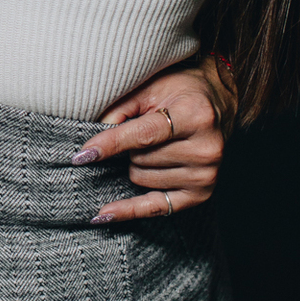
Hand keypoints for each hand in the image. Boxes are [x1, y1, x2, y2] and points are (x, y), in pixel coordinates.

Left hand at [73, 55, 234, 224]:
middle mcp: (206, 149)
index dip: (110, 144)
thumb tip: (92, 144)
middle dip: (128, 148)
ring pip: (141, 180)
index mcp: (195, 116)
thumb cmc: (178, 89)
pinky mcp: (201, 193)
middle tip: (140, 130)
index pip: (143, 136)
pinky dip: (129, 210)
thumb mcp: (149, 87)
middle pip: (140, 160)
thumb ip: (120, 109)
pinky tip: (105, 213)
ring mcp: (206, 175)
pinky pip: (156, 207)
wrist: (217, 100)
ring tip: (151, 146)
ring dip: (135, 165)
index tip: (82, 155)